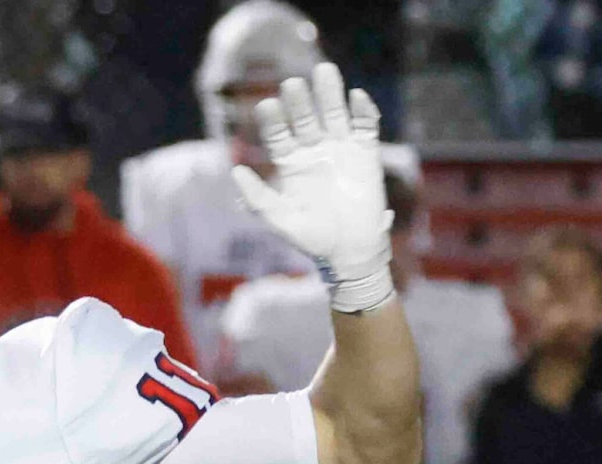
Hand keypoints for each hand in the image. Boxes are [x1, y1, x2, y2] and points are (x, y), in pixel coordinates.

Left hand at [231, 64, 392, 314]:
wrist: (351, 253)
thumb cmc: (314, 239)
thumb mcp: (281, 221)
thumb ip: (258, 198)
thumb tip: (235, 171)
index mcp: (291, 162)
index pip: (278, 133)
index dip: (273, 120)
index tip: (267, 106)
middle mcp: (314, 150)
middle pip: (305, 116)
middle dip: (299, 100)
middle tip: (293, 84)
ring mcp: (340, 149)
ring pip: (334, 113)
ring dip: (330, 93)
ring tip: (324, 71)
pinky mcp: (365, 153)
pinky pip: (365, 125)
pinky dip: (362, 111)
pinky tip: (356, 98)